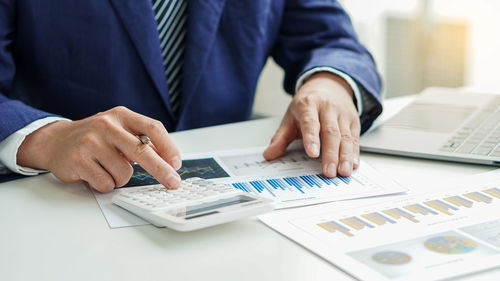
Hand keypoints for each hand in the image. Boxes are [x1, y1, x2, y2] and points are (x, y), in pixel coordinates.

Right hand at [17, 106, 181, 191]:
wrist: (55, 141)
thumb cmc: (94, 138)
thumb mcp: (118, 130)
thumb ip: (140, 140)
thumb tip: (168, 161)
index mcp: (121, 115)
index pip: (153, 128)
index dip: (168, 147)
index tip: (176, 164)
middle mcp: (107, 125)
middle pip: (142, 152)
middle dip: (161, 170)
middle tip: (173, 183)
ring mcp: (91, 142)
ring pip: (124, 173)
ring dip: (120, 178)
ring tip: (107, 168)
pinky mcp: (78, 160)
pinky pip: (106, 183)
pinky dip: (105, 184)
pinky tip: (95, 173)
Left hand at [263, 72, 359, 176]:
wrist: (328, 85)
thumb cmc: (307, 105)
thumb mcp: (290, 117)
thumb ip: (280, 138)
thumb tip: (269, 154)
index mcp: (308, 105)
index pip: (310, 122)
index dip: (311, 138)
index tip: (312, 153)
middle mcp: (328, 108)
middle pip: (330, 132)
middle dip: (330, 154)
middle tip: (329, 171)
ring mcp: (342, 114)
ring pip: (346, 137)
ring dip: (345, 156)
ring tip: (343, 172)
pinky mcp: (354, 121)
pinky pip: (355, 139)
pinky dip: (354, 153)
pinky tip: (353, 165)